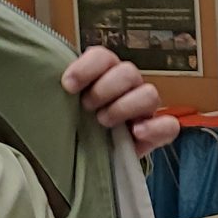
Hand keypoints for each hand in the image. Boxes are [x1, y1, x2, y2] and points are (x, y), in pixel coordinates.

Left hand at [63, 46, 179, 151]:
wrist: (88, 160)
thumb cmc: (74, 128)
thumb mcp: (62, 109)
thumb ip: (58, 95)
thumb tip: (48, 84)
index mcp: (105, 75)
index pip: (103, 57)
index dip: (88, 67)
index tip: (68, 85)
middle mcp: (128, 88)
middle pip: (129, 72)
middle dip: (105, 89)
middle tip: (87, 106)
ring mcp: (145, 111)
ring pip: (150, 94)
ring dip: (125, 106)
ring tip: (103, 121)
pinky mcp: (156, 134)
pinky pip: (169, 126)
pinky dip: (154, 128)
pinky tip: (136, 132)